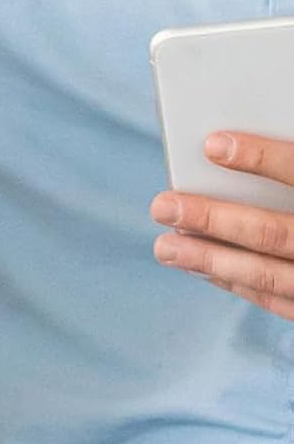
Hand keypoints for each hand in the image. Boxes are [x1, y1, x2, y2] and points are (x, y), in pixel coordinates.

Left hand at [151, 131, 293, 319]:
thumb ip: (290, 163)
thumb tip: (227, 142)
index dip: (262, 159)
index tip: (212, 145)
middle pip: (274, 233)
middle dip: (213, 219)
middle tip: (162, 207)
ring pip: (269, 276)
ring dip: (211, 261)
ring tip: (165, 248)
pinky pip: (279, 301)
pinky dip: (238, 285)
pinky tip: (203, 271)